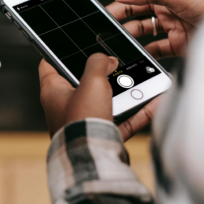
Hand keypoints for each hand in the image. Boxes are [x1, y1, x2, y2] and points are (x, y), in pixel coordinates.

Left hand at [39, 55, 160, 140]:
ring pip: (105, 101)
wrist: (93, 159)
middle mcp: (64, 107)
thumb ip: (98, 63)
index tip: (68, 45)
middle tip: (114, 61)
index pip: (49, 65)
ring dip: (123, 91)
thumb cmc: (82, 121)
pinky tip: (155, 100)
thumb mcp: (91, 81)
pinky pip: (123, 119)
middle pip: (82, 82)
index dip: (56, 52)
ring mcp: (83, 122)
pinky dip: (138, 111)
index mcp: (52, 91)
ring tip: (140, 78)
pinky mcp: (101, 135)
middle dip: (100, 72)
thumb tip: (107, 60)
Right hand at [86, 0, 203, 58]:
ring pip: (138, 25)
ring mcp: (169, 21)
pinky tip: (134, 52)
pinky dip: (141, 49)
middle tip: (99, 20)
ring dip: (126, 31)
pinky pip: (151, 45)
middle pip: (131, 5)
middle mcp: (166, 0)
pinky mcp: (175, 40)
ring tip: (113, 37)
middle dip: (114, 11)